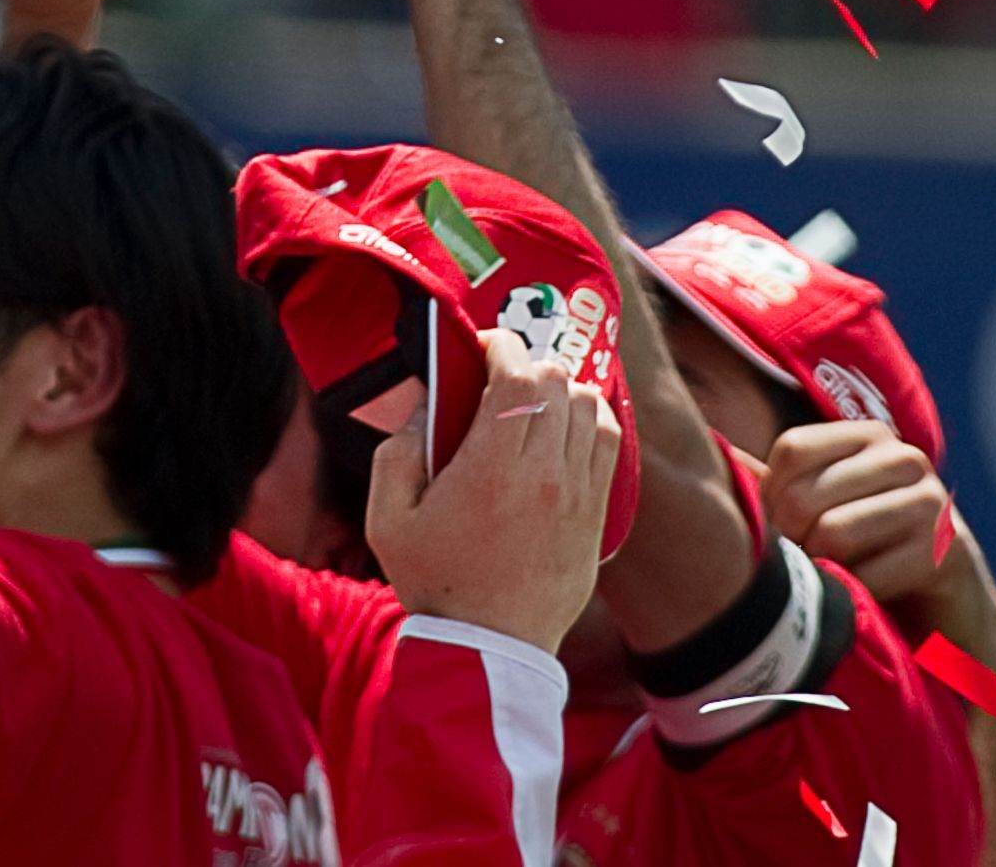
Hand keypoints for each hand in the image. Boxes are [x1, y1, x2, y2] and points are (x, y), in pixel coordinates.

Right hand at [369, 327, 620, 654]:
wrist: (490, 650)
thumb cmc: (434, 583)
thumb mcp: (386, 518)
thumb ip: (398, 451)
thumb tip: (428, 406)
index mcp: (491, 467)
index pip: (518, 374)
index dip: (500, 346)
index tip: (481, 348)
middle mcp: (544, 473)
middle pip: (557, 380)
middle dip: (528, 364)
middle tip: (501, 377)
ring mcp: (578, 495)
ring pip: (591, 405)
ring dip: (561, 391)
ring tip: (533, 404)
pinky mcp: (597, 517)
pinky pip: (609, 443)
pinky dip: (590, 421)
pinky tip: (562, 430)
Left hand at [761, 421, 991, 632]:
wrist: (950, 609)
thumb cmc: (874, 550)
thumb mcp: (825, 507)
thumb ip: (776, 481)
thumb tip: (712, 443)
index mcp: (869, 436)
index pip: (791, 450)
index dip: (771, 495)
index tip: (781, 526)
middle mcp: (903, 458)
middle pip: (805, 495)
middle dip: (792, 540)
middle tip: (804, 563)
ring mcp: (930, 503)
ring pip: (832, 534)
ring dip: (820, 568)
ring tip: (829, 577)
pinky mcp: (946, 552)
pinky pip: (867, 576)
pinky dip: (853, 594)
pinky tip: (862, 597)